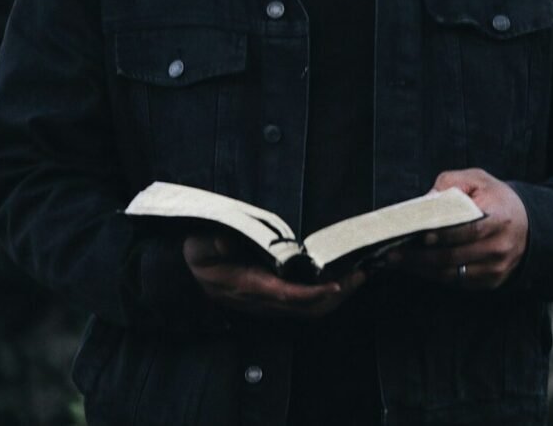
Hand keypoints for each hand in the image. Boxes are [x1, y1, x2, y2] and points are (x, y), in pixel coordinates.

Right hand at [183, 233, 365, 318]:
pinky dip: (325, 295)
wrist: (192, 271)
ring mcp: (269, 303)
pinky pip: (304, 304)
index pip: (285, 295)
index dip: (312, 294)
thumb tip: (226, 243)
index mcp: (247, 286)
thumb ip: (213, 244)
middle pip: (306, 308)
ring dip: (335, 297)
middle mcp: (262, 300)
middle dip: (336, 296)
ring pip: (309, 309)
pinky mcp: (274, 300)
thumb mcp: (199, 245)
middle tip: (360, 275)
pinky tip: (338, 280)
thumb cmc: (200, 254)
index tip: (335, 285)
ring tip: (356, 276)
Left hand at [387, 168, 528, 289]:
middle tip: (394, 253)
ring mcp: (496, 268)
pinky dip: (434, 275)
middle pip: (455, 256)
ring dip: (422, 269)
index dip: (444, 234)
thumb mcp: (478, 180)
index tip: (421, 235)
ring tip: (397, 261)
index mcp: (499, 218)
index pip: (469, 229)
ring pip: (453, 273)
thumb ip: (451, 184)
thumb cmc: (497, 199)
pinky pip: (458, 282)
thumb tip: (426, 200)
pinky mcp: (490, 281)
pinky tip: (416, 267)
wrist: (527, 224)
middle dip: (421, 256)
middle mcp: (499, 247)